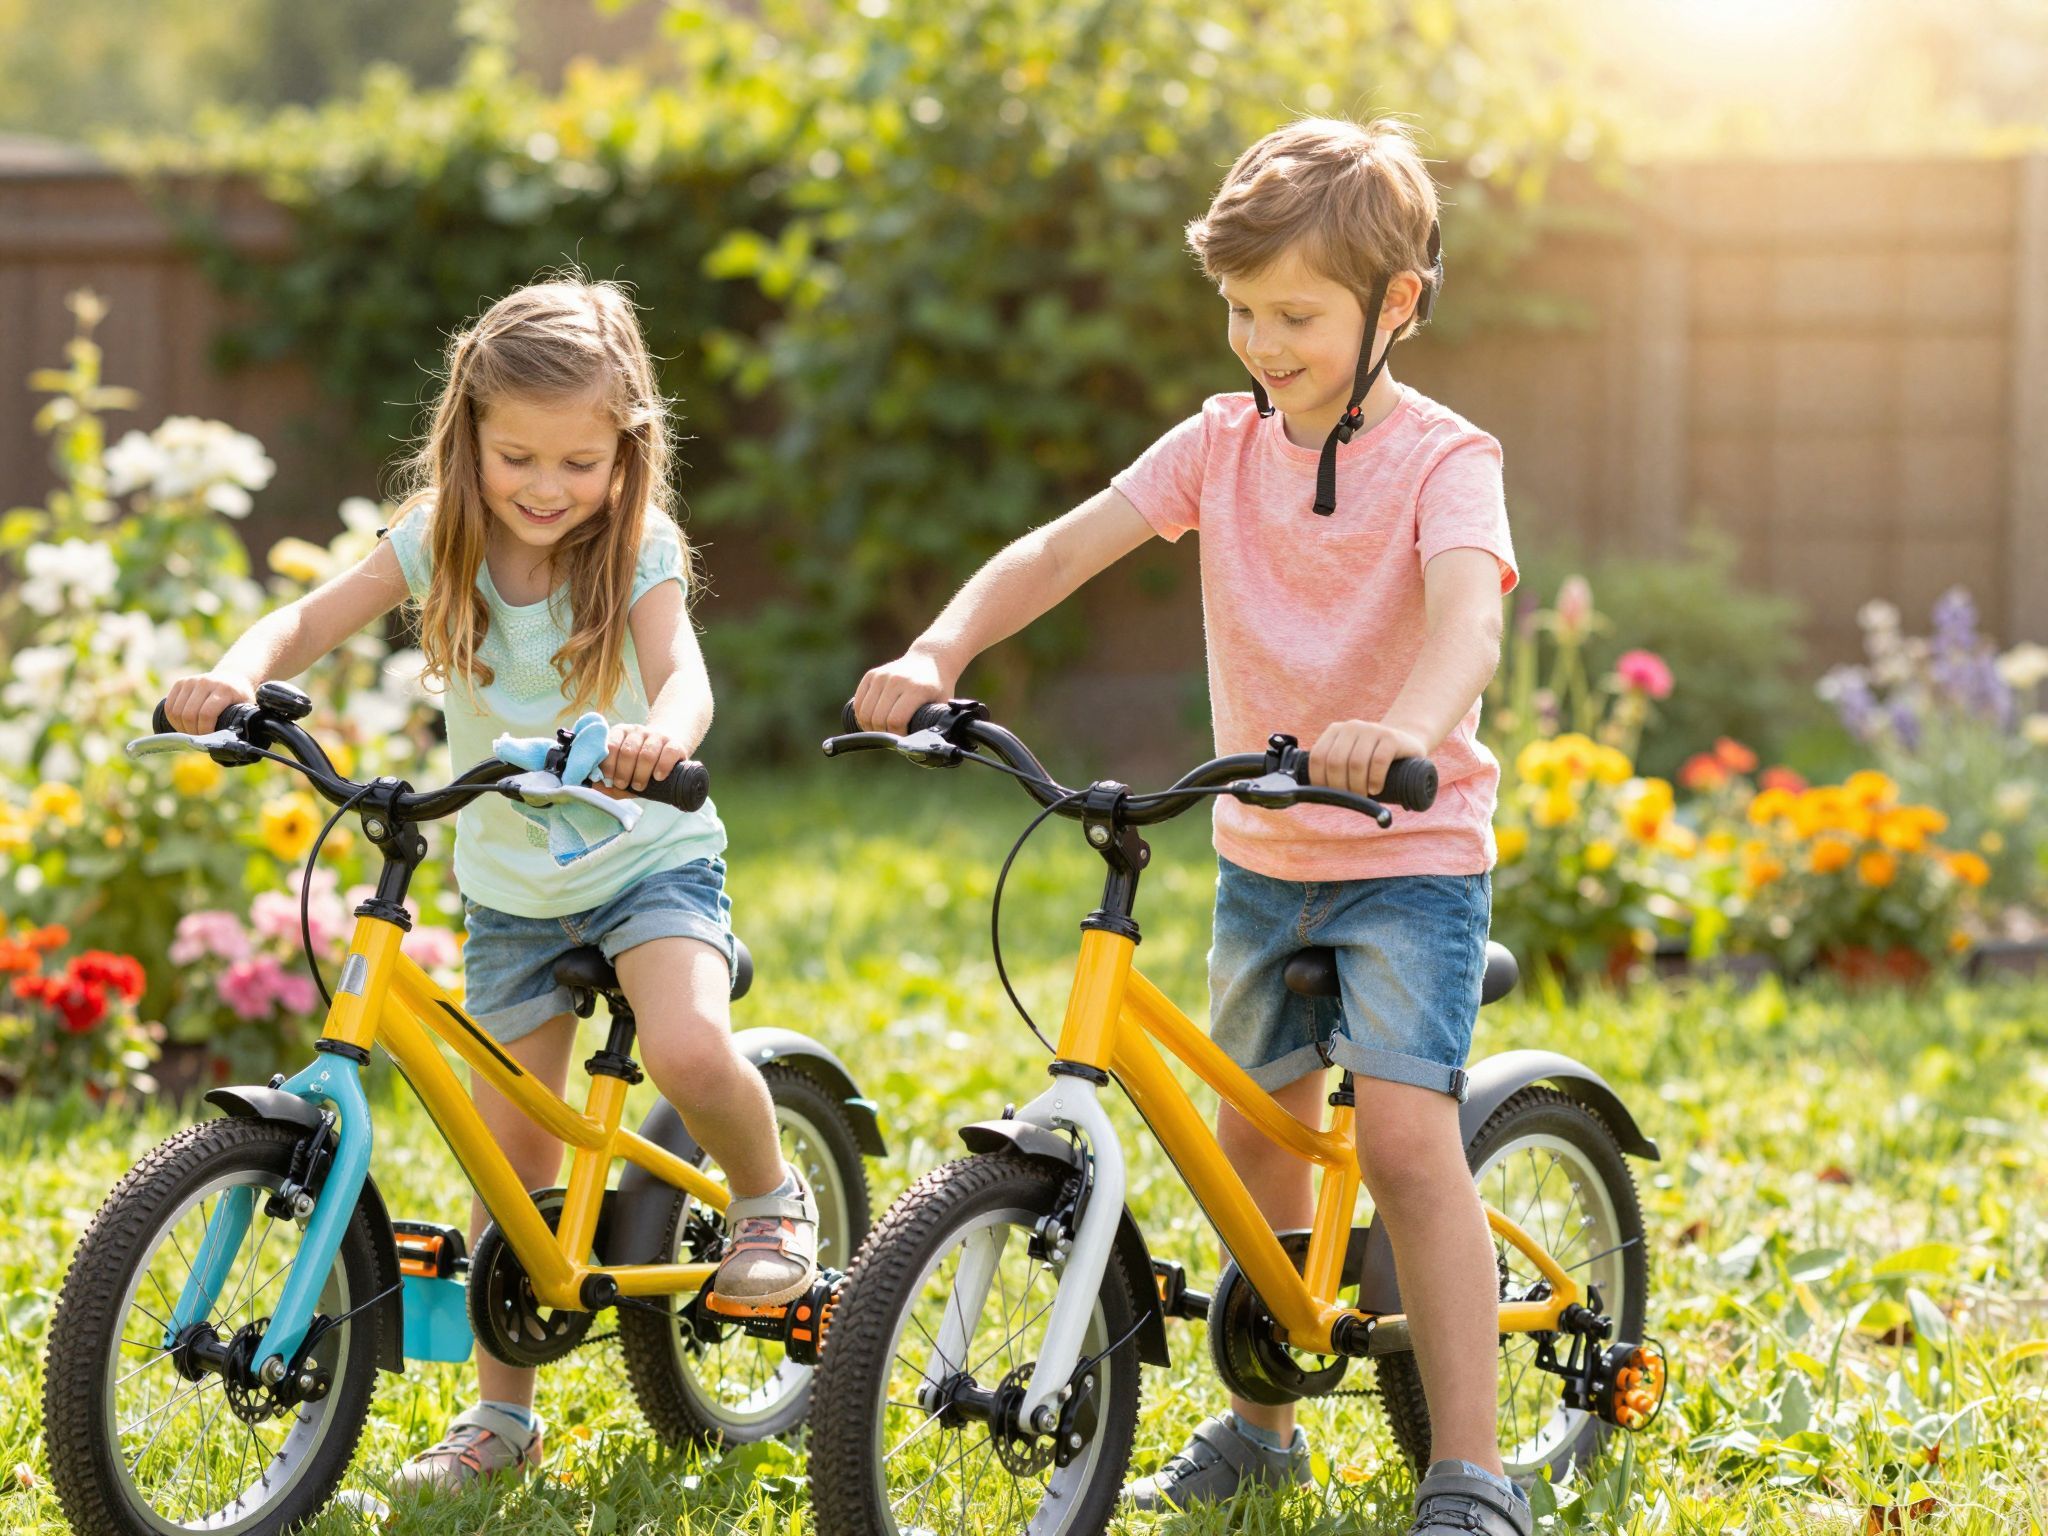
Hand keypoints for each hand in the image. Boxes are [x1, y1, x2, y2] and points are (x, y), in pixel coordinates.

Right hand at [165, 671, 257, 734]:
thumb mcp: (246, 709)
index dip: (204, 731)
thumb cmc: (240, 698)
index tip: (209, 739)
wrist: (233, 677)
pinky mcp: (180, 683)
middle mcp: (206, 682)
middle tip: (199, 739)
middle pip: (189, 714)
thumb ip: (241, 724)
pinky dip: (173, 720)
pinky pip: (169, 706)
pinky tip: (182, 725)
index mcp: (224, 689)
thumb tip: (234, 746)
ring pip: (176, 711)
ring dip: (181, 727)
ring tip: (191, 733)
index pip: (206, 714)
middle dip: (192, 732)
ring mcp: (191, 681)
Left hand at [600, 722, 686, 794]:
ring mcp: (658, 736)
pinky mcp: (675, 744)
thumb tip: (594, 785)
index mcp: (621, 733)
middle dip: (623, 772)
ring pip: (647, 754)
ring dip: (641, 774)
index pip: (611, 745)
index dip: (608, 764)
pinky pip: (668, 753)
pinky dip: (662, 767)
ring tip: (639, 786)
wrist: (668, 749)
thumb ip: (607, 779)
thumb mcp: (622, 770)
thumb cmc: (639, 765)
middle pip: (628, 751)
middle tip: (623, 785)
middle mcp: (638, 731)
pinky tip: (658, 777)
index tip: (609, 778)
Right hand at [853, 648, 957, 732]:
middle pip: (878, 719)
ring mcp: (882, 676)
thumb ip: (936, 726)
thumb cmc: (938, 687)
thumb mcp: (943, 705)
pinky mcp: (872, 675)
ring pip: (865, 713)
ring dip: (870, 728)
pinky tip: (871, 722)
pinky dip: (861, 716)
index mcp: (916, 689)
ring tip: (881, 732)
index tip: (904, 740)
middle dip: (883, 734)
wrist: (930, 658)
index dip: (898, 736)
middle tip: (892, 737)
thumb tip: (926, 749)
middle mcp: (897, 680)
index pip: (896, 721)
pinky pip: (859, 703)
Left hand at [1308, 719, 1428, 797]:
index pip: (1317, 757)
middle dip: (1340, 787)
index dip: (1320, 780)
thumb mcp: (1350, 759)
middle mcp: (1352, 727)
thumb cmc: (1371, 761)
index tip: (1330, 795)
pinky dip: (1374, 780)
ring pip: (1356, 763)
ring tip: (1364, 796)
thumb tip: (1312, 796)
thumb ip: (1333, 769)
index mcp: (1335, 730)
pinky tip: (1375, 789)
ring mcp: (1372, 729)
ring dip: (1357, 786)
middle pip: (1335, 762)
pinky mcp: (1392, 738)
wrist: (1406, 744)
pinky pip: (1378, 761)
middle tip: (1350, 798)